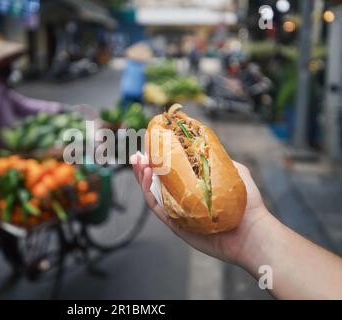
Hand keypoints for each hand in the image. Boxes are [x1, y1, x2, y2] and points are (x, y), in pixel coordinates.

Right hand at [130, 152, 271, 264]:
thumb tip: (204, 145)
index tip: (152, 144)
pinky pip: (157, 207)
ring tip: (139, 161)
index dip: (159, 158)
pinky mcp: (175, 224)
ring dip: (142, 176)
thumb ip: (218, 159)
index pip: (172, 170)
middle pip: (157, 181)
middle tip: (138, 154)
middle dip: (145, 166)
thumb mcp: (235, 171)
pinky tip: (148, 175)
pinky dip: (148, 192)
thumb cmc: (247, 203)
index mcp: (194, 186)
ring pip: (153, 193)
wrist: (251, 231)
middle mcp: (184, 199)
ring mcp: (178, 211)